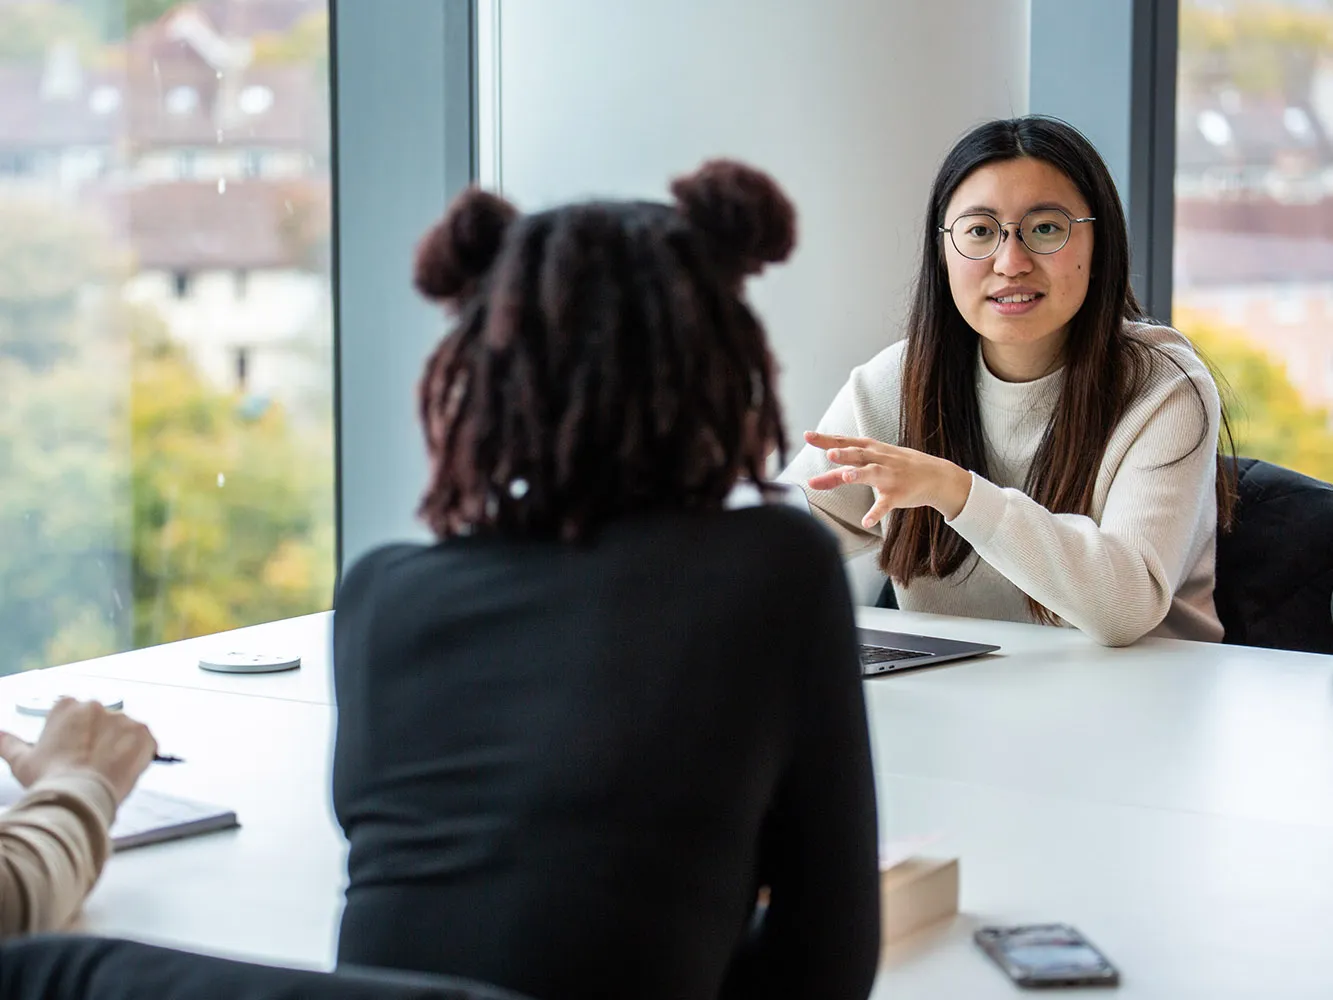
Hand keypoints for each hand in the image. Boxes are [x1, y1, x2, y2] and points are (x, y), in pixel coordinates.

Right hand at [0, 699, 156, 804]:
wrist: (78, 797)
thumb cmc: (48, 780)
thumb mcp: (22, 761)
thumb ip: (8, 743)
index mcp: (67, 706)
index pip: (74, 717)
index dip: (74, 739)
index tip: (71, 755)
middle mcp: (97, 706)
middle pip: (101, 724)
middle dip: (98, 742)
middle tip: (88, 766)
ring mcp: (122, 718)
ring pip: (123, 734)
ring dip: (118, 749)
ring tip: (104, 772)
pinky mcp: (144, 733)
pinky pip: (145, 743)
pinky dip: (139, 756)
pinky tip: (123, 770)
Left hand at [803, 430, 972, 526]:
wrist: (936, 476)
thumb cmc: (898, 466)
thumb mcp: (874, 461)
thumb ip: (843, 471)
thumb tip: (815, 480)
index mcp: (872, 450)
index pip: (845, 442)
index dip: (826, 439)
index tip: (807, 436)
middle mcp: (880, 460)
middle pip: (859, 455)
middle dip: (844, 453)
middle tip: (829, 453)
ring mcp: (890, 477)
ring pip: (873, 473)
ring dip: (859, 474)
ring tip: (846, 476)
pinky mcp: (899, 494)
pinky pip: (885, 504)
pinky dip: (876, 513)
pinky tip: (866, 520)